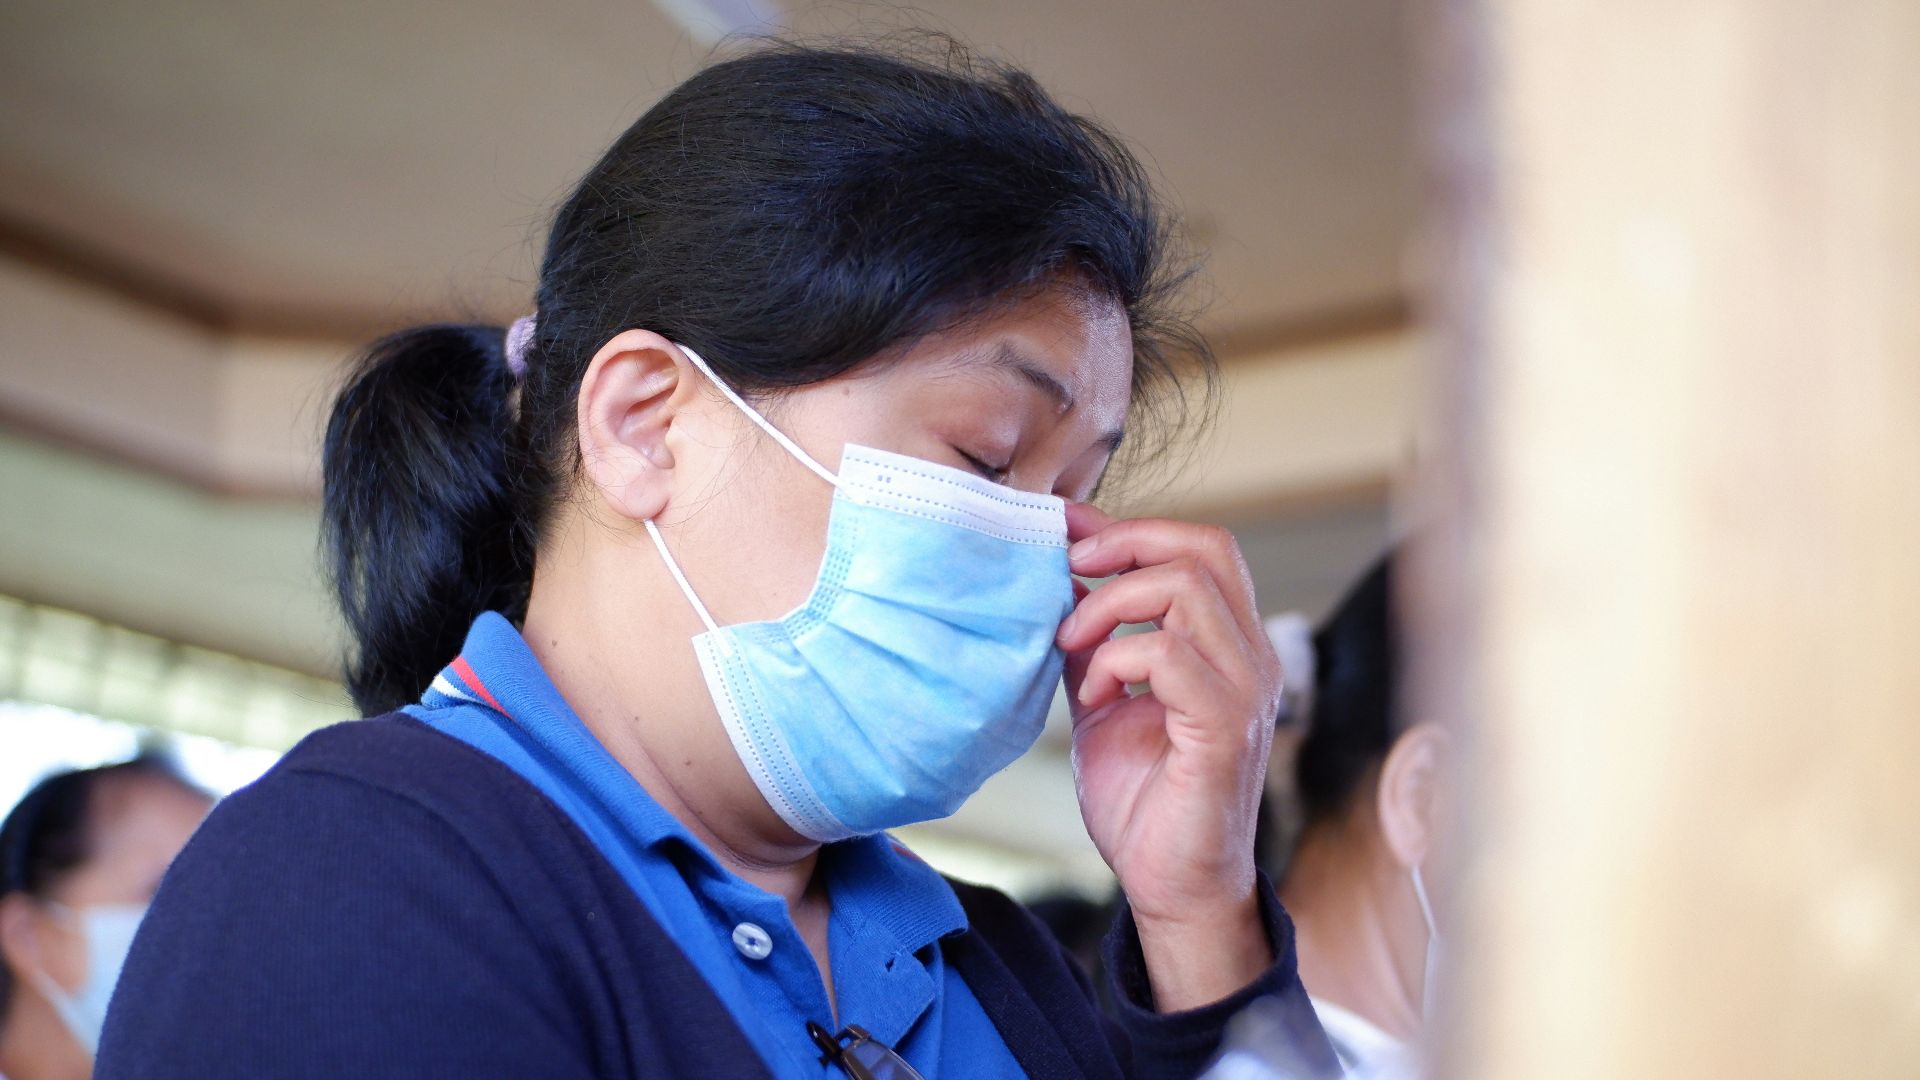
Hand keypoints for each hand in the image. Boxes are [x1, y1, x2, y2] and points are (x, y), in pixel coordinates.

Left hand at [1055, 503, 1281, 1010]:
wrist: (1170, 887)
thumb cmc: (1143, 800)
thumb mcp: (1104, 699)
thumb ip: (1093, 640)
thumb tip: (1060, 576)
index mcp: (1229, 645)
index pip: (1202, 547)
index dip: (1132, 527)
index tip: (1066, 531)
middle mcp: (1251, 659)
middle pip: (1205, 549)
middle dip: (1124, 545)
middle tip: (1068, 573)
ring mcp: (1246, 693)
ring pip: (1186, 590)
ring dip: (1109, 606)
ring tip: (1071, 647)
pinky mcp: (1226, 731)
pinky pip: (1170, 655)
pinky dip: (1116, 661)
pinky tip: (1094, 696)